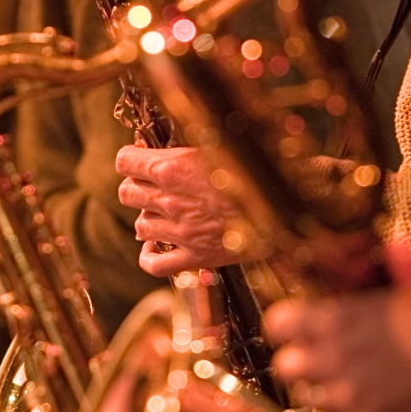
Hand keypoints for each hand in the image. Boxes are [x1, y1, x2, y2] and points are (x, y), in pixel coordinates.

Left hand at [115, 145, 249, 276]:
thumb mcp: (215, 148)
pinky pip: (152, 264)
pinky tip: (157, 247)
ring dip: (149, 220)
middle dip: (138, 189)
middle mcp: (170, 199)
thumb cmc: (253, 170)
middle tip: (156, 190)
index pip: (125, 162)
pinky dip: (149, 256)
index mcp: (173, 168)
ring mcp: (180, 231)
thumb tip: (151, 151)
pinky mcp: (193, 258)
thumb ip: (180, 152)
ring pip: (139, 226)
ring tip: (169, 216)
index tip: (140, 165)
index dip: (130, 162)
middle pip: (126, 193)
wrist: (285, 205)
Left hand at [264, 278, 410, 411]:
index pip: (278, 323)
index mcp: (338, 316)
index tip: (296, 332)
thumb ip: (379, 286)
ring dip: (326, 396)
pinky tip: (369, 409)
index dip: (286, 329)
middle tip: (321, 366)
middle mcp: (333, 355)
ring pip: (310, 401)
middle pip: (285, 367)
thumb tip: (384, 260)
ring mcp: (348, 394)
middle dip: (300, 367)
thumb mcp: (410, 289)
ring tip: (353, 389)